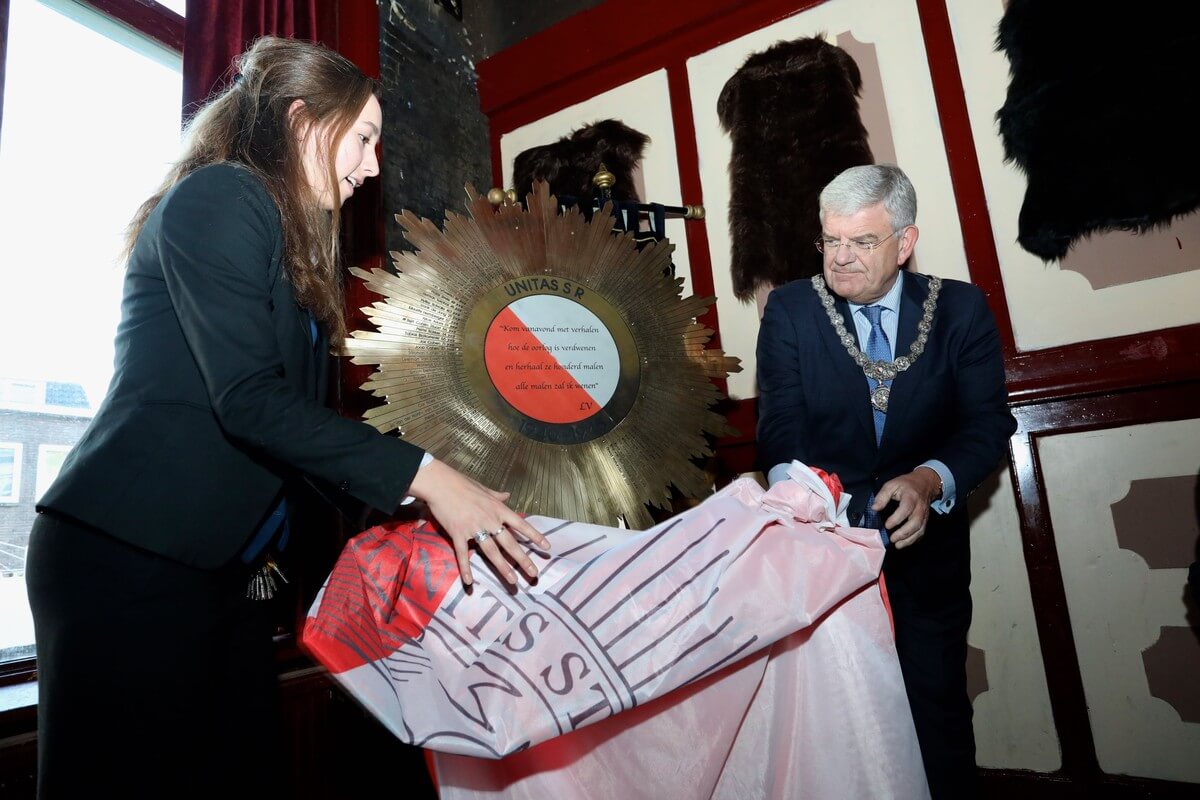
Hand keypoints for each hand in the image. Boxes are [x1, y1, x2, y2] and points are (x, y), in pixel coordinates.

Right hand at [407, 459, 550, 586]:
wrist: (440, 483)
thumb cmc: (462, 484)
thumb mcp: (484, 488)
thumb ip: (497, 495)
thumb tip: (507, 495)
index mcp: (498, 509)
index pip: (521, 525)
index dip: (535, 536)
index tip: (547, 548)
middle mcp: (490, 520)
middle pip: (510, 543)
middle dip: (523, 560)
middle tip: (534, 573)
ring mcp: (474, 528)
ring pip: (491, 552)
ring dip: (503, 568)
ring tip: (513, 581)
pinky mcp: (457, 534)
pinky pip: (462, 554)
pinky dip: (465, 569)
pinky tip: (469, 582)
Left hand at [871, 467, 941, 548]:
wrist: (924, 483)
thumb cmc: (906, 484)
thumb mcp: (892, 485)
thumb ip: (882, 496)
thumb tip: (875, 508)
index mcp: (911, 497)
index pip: (906, 509)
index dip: (896, 519)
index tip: (887, 525)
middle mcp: (920, 507)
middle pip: (916, 523)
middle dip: (904, 533)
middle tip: (892, 539)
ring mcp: (924, 515)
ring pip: (920, 530)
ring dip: (909, 540)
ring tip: (898, 545)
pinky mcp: (925, 520)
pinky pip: (922, 532)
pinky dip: (914, 539)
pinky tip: (905, 543)